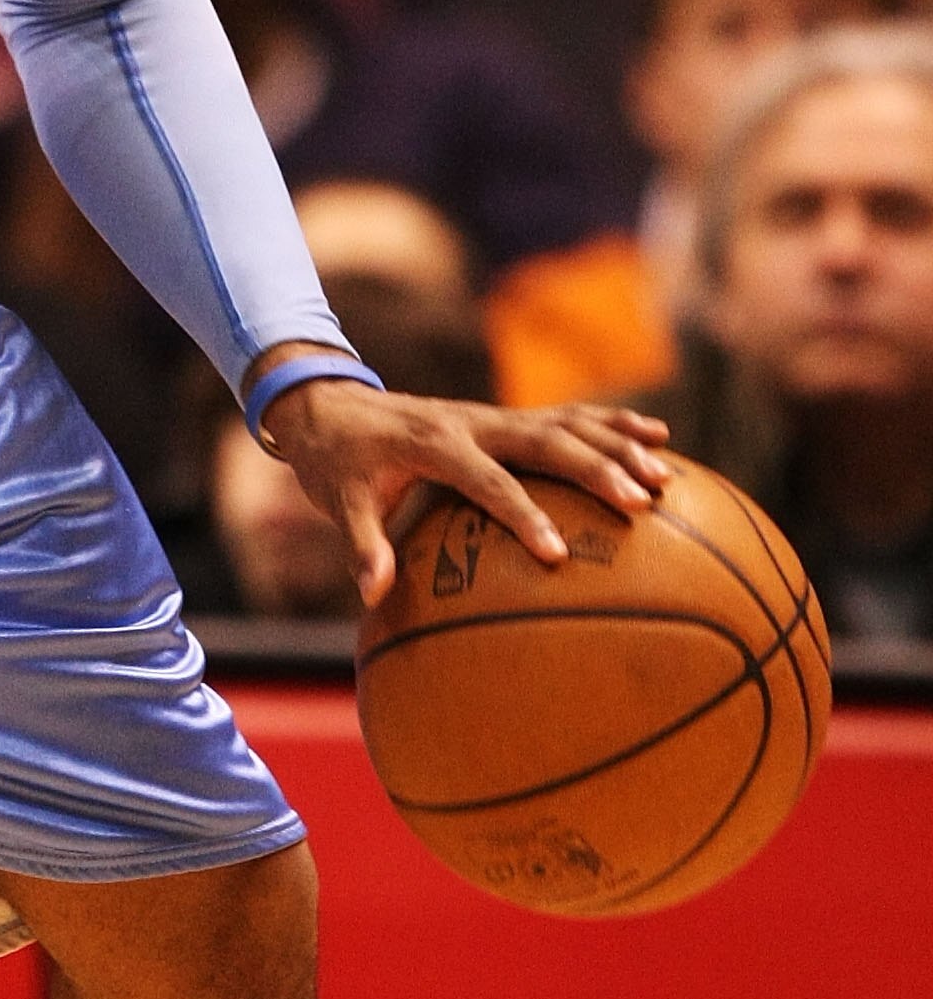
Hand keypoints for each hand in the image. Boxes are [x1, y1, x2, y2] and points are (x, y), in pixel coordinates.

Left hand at [261, 372, 671, 609]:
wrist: (333, 405)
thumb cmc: (339, 463)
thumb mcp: (342, 502)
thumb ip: (361, 544)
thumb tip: (374, 593)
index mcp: (435, 443)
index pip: (486, 480)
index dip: (521, 514)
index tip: (557, 554)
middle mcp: (473, 422)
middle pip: (546, 440)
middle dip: (594, 470)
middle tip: (638, 504)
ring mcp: (495, 415)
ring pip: (569, 423)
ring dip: (619, 446)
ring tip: (666, 478)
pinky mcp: (508, 418)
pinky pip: (570, 417)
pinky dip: (614, 425)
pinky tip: (658, 439)